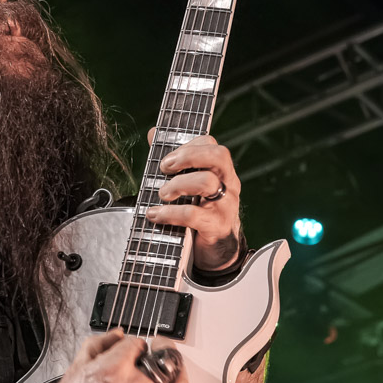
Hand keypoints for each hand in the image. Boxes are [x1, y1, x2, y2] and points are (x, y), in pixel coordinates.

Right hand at [45, 329, 190, 382]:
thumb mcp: (75, 368)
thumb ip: (98, 345)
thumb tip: (116, 336)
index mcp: (114, 369)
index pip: (137, 344)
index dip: (136, 344)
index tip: (135, 349)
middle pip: (163, 362)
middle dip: (162, 352)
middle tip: (161, 349)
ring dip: (179, 374)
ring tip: (175, 370)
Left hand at [145, 129, 241, 271]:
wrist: (216, 250)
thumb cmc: (200, 212)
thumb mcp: (189, 185)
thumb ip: (173, 159)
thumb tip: (153, 133)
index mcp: (222, 171)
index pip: (212, 145)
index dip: (188, 147)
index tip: (166, 159)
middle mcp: (228, 184)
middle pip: (217, 156)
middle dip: (187, 157)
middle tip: (165, 169)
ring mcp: (225, 205)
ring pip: (207, 182)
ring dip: (178, 185)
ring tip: (162, 194)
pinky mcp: (217, 226)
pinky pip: (194, 215)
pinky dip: (170, 213)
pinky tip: (155, 215)